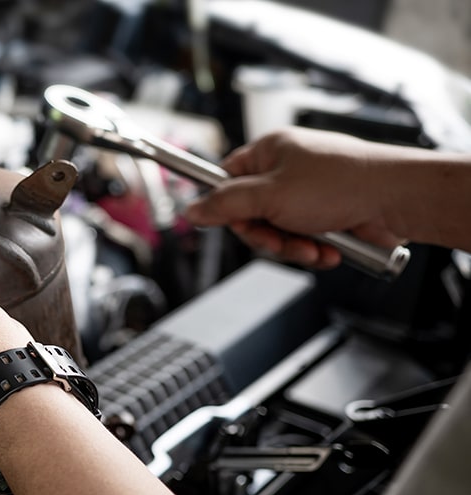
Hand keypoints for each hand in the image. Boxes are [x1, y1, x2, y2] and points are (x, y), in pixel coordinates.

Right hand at [185, 127, 405, 268]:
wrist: (396, 199)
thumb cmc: (340, 184)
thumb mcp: (269, 196)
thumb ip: (225, 205)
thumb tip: (191, 209)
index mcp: (270, 152)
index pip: (227, 179)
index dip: (225, 206)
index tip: (226, 223)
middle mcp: (288, 170)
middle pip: (252, 213)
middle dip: (267, 236)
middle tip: (279, 242)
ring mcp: (309, 193)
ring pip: (278, 230)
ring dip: (293, 247)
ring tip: (314, 248)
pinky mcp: (328, 214)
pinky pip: (304, 238)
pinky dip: (314, 248)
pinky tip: (328, 249)